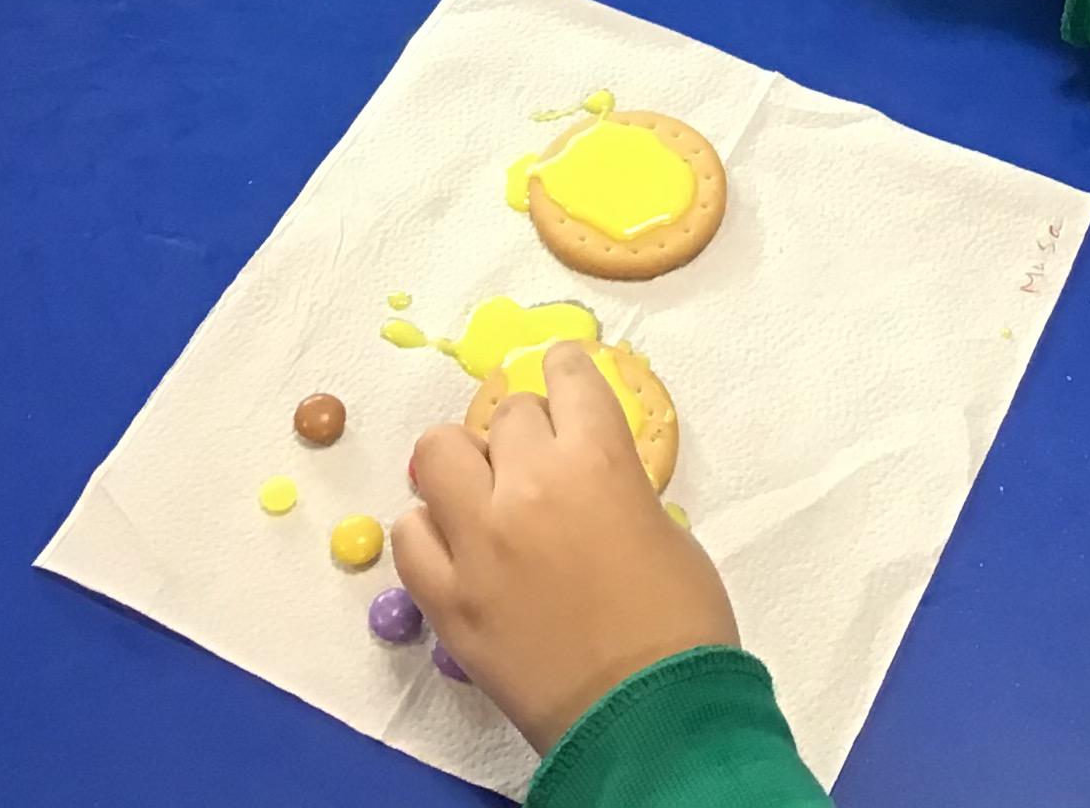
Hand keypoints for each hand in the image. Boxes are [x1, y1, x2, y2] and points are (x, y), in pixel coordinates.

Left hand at [393, 341, 737, 753]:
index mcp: (596, 460)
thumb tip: (585, 482)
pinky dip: (430, 530)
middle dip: (527, 431)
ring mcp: (479, 541)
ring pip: (439, 452)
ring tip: (484, 492)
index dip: (566, 368)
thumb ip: (614, 487)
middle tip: (540, 463)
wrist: (649, 720)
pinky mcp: (446, 599)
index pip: (568, 376)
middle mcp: (529, 485)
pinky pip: (409, 533)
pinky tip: (454, 545)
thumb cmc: (680, 626)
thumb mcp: (663, 529)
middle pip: (508, 413)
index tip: (560, 369)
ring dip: (465, 464)